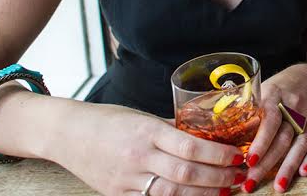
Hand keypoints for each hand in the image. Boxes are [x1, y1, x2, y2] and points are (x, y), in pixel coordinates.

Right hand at [52, 100, 242, 195]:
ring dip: (204, 194)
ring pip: (172, 193)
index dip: (218, 154)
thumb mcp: (143, 117)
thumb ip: (172, 128)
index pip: (190, 146)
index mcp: (147, 132)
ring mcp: (127, 179)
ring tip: (225, 190)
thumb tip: (206, 133)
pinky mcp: (118, 195)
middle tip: (239, 176)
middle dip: (218, 177)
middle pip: (186, 173)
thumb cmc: (109, 120)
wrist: (67, 133)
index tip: (237, 155)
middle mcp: (138, 157)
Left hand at [240, 66, 306, 192]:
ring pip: (301, 143)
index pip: (269, 120)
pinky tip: (303, 173)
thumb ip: (246, 111)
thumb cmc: (278, 88)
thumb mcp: (260, 90)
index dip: (260, 142)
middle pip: (283, 137)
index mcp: (275, 95)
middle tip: (252, 182)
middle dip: (268, 163)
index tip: (248, 161)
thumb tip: (220, 135)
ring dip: (289, 166)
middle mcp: (294, 105)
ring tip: (279, 187)